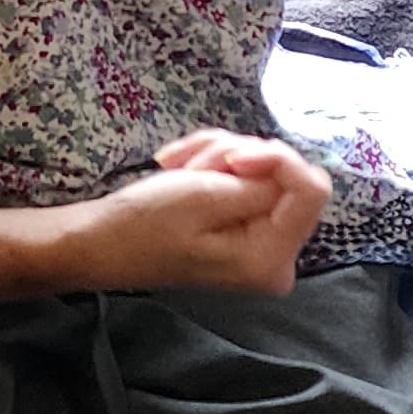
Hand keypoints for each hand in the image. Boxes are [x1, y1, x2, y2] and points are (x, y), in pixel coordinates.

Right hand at [74, 132, 332, 294]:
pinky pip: (245, 176)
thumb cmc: (144, 225)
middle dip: (237, 155)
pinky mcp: (245, 224)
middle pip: (285, 175)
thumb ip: (259, 183)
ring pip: (262, 166)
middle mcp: (277, 257)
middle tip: (191, 164)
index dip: (276, 157)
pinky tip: (179, 167)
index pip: (311, 189)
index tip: (232, 158)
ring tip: (177, 165)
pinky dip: (213, 161)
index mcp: (271, 259)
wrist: (102, 241)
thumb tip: (291, 168)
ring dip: (218, 154)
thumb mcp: (203, 196)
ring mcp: (261, 241)